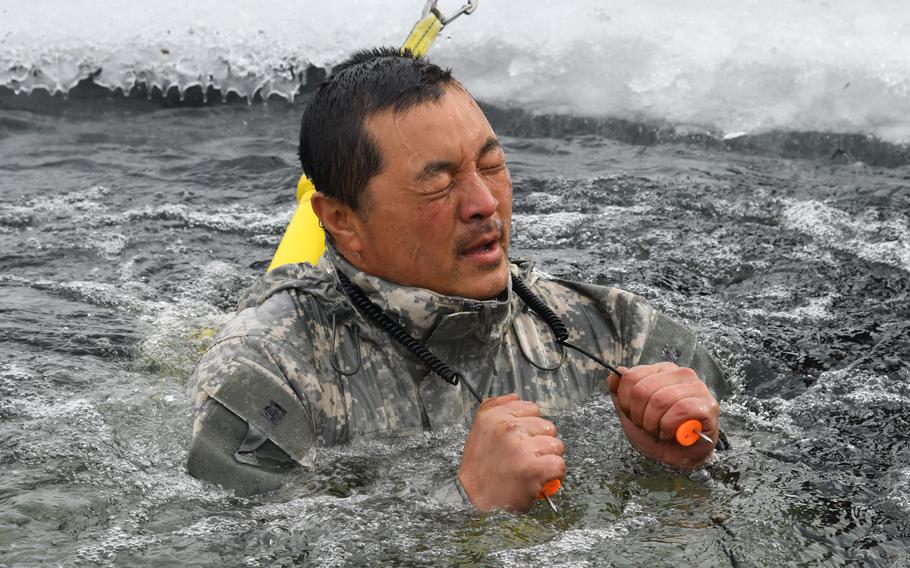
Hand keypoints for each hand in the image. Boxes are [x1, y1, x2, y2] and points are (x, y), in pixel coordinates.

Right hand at [457, 393, 564, 512]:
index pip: (532, 409)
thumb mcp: (479, 430)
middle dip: (540, 443)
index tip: (520, 439)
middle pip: (547, 427)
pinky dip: (553, 474)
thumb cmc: (479, 468)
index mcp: (493, 416)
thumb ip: (495, 407)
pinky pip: (558, 464)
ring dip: (547, 459)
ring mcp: (521, 448)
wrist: (472, 500)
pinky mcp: (534, 468)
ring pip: (556, 446)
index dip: (529, 426)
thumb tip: (516, 396)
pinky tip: (539, 478)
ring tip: (531, 468)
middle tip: (525, 457)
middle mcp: (507, 428)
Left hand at [608, 363, 719, 468]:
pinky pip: (681, 409)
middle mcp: (680, 374)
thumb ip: (620, 391)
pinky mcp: (708, 405)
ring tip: (660, 430)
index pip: (631, 377)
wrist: (680, 456)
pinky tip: (673, 432)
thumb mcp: (631, 412)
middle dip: (639, 416)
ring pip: (661, 400)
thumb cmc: (659, 432)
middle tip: (648, 427)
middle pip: (642, 390)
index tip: (634, 415)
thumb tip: (615, 374)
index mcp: (661, 370)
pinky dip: (670, 426)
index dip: (626, 402)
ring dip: (654, 424)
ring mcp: (697, 388)